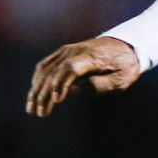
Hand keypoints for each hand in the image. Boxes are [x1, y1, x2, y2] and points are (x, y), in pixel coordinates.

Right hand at [25, 37, 141, 116]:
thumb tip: (72, 92)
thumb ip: (98, 85)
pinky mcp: (62, 53)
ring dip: (36, 90)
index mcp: (92, 57)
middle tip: (39, 113)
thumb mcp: (121, 79)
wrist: (125, 45)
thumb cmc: (125, 66)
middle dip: (44, 94)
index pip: (70, 68)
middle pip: (53, 71)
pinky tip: (34, 94)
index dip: (61, 84)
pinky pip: (45, 65)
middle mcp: (75, 51)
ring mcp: (66, 50)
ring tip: (32, 109)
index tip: (56, 101)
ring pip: (45, 70)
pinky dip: (37, 80)